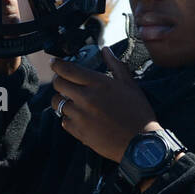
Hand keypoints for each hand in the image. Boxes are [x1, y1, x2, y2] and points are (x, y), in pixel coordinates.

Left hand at [49, 46, 160, 162]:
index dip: (57, 65)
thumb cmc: (137, 112)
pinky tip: (79, 117)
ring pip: (57, 103)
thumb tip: (105, 50)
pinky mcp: (78, 132)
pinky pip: (63, 121)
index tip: (54, 63)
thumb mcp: (129, 84)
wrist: (139, 143)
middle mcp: (85, 98)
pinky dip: (68, 118)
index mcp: (98, 84)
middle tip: (65, 83)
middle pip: (58, 85)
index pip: (67, 70)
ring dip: (62, 100)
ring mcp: (80, 116)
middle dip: (59, 81)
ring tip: (73, 101)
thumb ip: (115, 65)